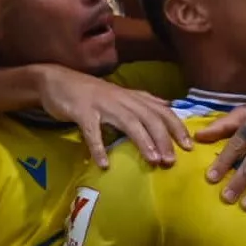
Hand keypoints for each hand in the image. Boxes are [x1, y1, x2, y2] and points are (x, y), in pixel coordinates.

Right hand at [36, 67, 190, 168]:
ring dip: (142, 142)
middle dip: (163, 139)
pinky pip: (92, 131)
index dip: (176, 127)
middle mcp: (121, 99)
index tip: (189, 146)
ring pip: (127, 122)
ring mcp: (101, 104)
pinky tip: (104, 164)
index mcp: (131, 97)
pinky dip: (98, 148)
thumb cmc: (90, 92)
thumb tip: (168, 108)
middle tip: (172, 161)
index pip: (161, 110)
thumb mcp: (120, 94)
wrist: (57, 80)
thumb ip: (142, 101)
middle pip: (148, 117)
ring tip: (153, 161)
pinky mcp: (81, 111)